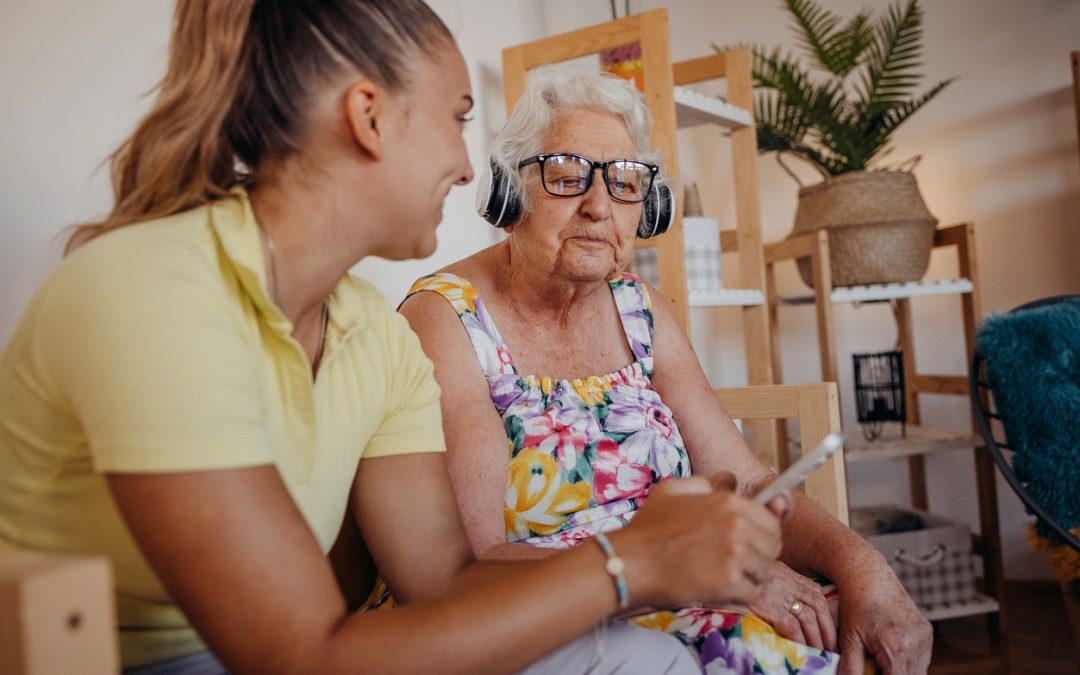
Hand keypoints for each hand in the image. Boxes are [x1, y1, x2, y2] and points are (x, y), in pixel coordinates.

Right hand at [615, 475, 782, 610]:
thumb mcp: (673, 490)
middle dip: (758, 555)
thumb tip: (729, 481)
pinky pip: (753, 593)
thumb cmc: (648, 528)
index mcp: (728, 502)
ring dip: (749, 576)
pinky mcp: (729, 582)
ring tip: (722, 575)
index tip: (749, 543)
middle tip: (732, 561)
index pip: (771, 520)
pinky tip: (719, 589)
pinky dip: (740, 596)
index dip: (761, 534)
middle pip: (773, 546)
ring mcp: (735, 554)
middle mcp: (737, 525)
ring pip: (765, 570)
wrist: (631, 562)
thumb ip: (706, 483)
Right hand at [742, 561, 835, 651]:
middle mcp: (786, 580)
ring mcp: (777, 593)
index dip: (827, 614)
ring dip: (816, 638)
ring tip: (819, 653)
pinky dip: (800, 639)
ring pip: (808, 617)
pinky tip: (800, 649)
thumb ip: (779, 584)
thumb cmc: (737, 577)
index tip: (830, 630)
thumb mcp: (762, 573)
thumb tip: (794, 604)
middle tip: (831, 647)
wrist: (720, 572)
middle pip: (818, 605)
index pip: (817, 593)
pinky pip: (792, 626)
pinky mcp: (768, 606)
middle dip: (827, 629)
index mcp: (786, 572)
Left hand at [836, 562, 931, 674]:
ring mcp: (924, 638)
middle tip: (874, 665)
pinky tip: (889, 653)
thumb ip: (851, 668)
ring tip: (879, 659)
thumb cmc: (855, 605)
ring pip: (918, 671)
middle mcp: (916, 645)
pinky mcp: (927, 632)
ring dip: (901, 672)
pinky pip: (921, 659)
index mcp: (897, 649)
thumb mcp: (849, 640)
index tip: (871, 672)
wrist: (868, 577)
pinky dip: (907, 662)